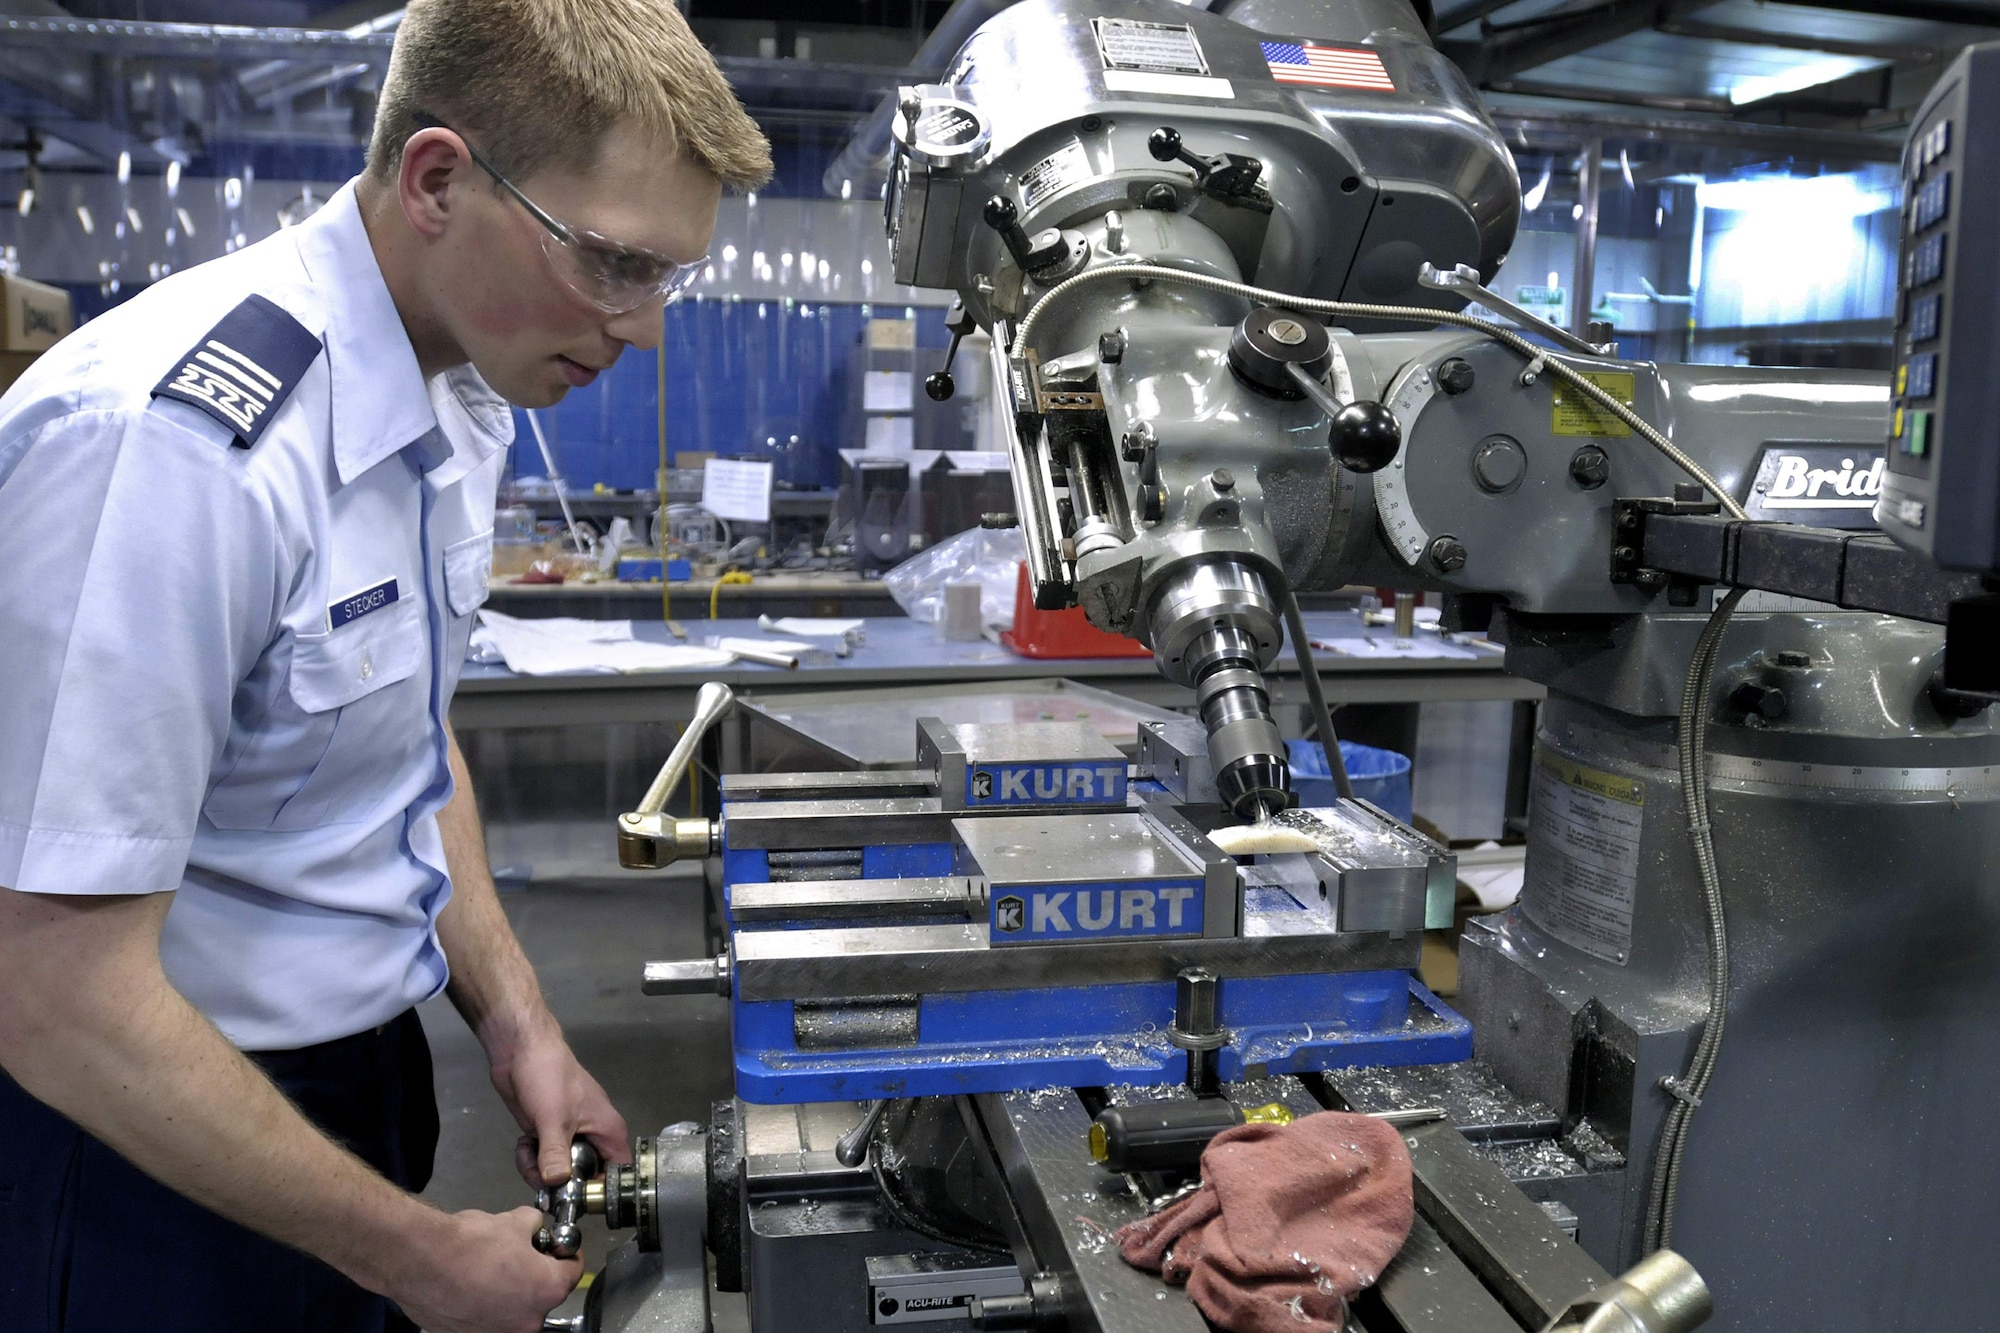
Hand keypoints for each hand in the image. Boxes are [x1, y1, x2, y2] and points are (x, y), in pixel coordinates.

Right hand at [386, 1206, 580, 1332]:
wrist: (419, 1261)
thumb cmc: (467, 1244)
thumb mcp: (514, 1220)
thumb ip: (533, 1225)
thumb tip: (533, 1226)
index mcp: (547, 1291)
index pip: (573, 1271)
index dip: (567, 1252)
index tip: (559, 1246)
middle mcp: (527, 1321)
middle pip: (544, 1293)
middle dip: (536, 1271)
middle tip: (521, 1251)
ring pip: (515, 1307)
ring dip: (510, 1288)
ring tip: (490, 1265)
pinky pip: (488, 1317)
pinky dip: (486, 1301)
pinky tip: (472, 1282)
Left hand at [489, 1020, 631, 1186]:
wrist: (519, 1050)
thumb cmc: (548, 1077)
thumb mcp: (553, 1119)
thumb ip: (555, 1154)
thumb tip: (556, 1185)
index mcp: (608, 1132)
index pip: (617, 1173)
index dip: (601, 1191)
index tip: (577, 1199)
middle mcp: (593, 1137)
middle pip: (584, 1177)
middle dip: (560, 1183)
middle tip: (541, 1178)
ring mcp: (569, 1136)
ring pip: (560, 1171)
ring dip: (539, 1170)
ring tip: (528, 1150)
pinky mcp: (548, 1134)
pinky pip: (544, 1160)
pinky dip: (531, 1158)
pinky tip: (523, 1142)